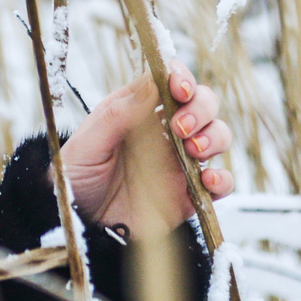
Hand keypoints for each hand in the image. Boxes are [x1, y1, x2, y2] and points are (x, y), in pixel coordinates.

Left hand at [59, 67, 229, 238]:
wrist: (80, 222)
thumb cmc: (78, 176)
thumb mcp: (88, 143)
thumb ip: (118, 115)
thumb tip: (150, 82)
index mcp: (137, 110)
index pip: (169, 82)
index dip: (181, 77)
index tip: (178, 88)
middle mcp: (164, 131)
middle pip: (202, 103)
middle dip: (201, 107)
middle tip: (180, 126)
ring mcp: (180, 161)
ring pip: (218, 135)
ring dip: (214, 136)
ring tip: (192, 149)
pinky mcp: (189, 193)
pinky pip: (221, 182)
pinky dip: (222, 178)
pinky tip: (206, 181)